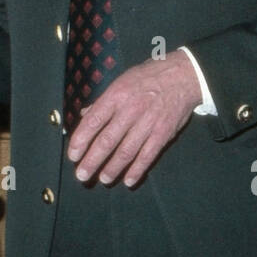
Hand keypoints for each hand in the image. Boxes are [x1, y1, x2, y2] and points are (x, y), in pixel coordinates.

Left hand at [68, 51, 201, 186]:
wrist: (183, 76)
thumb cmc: (147, 77)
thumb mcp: (121, 81)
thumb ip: (103, 101)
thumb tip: (84, 115)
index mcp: (116, 96)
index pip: (93, 121)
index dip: (80, 140)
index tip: (73, 155)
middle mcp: (130, 110)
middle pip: (107, 140)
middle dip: (92, 161)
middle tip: (82, 175)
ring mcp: (148, 123)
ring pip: (126, 151)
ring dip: (113, 168)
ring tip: (103, 179)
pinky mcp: (163, 133)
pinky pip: (148, 155)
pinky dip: (137, 170)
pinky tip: (128, 180)